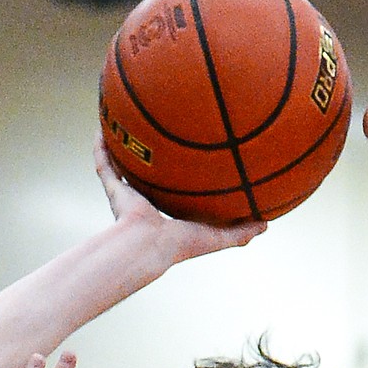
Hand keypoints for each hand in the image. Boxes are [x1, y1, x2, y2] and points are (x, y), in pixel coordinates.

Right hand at [94, 135, 264, 265]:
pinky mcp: (114, 189)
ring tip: (122, 122)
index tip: (187, 155)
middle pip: (148, 174)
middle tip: (157, 131)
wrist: (151, 246)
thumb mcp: (219, 236)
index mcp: (169, 211)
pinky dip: (100, 146)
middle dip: (151, 157)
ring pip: (123, 166)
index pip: (174, 189)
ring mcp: (128, 195)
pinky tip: (102, 125)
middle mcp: (146, 200)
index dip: (179, 175)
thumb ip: (241, 231)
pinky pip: (104, 163)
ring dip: (122, 147)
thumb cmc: (184, 244)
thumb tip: (267, 224)